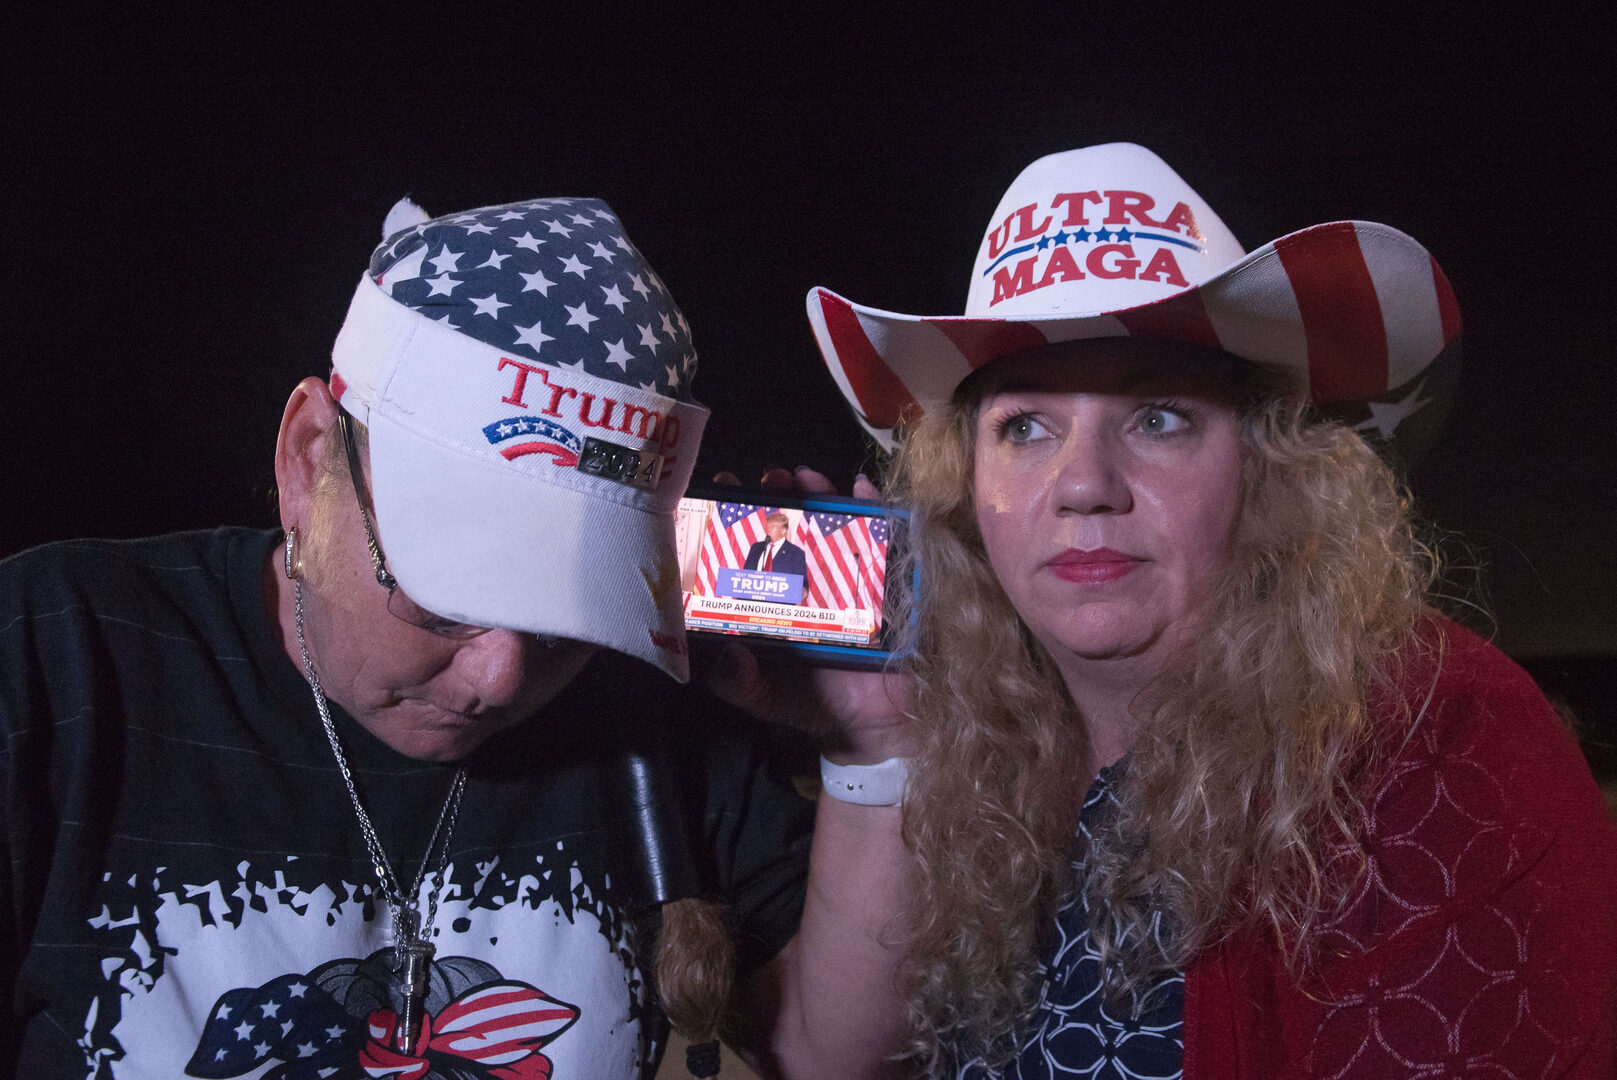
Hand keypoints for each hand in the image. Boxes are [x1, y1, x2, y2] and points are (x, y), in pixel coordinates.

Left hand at [706, 467, 914, 763]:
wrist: (883, 726)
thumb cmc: (822, 706)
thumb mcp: (768, 698)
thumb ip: (740, 685)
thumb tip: (726, 657)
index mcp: (777, 599)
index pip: (750, 549)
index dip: (734, 521)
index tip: (717, 496)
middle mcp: (810, 577)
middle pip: (790, 523)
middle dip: (776, 494)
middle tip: (765, 479)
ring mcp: (850, 573)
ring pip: (831, 519)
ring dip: (817, 490)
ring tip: (802, 476)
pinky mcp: (889, 575)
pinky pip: (884, 532)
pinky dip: (874, 505)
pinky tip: (860, 488)